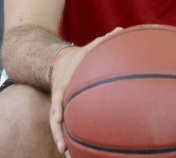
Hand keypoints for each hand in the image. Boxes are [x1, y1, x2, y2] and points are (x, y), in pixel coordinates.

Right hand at [49, 27, 122, 154]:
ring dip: (61, 140)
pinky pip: (64, 126)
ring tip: (67, 156)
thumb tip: (120, 30)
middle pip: (54, 117)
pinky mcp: (63, 111)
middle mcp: (59, 97)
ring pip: (57, 126)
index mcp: (63, 84)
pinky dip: (67, 138)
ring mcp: (59, 105)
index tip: (58, 117)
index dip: (57, 107)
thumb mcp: (90, 47)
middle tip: (63, 147)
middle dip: (58, 132)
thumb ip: (104, 40)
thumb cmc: (80, 56)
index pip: (57, 97)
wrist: (61, 62)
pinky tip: (73, 152)